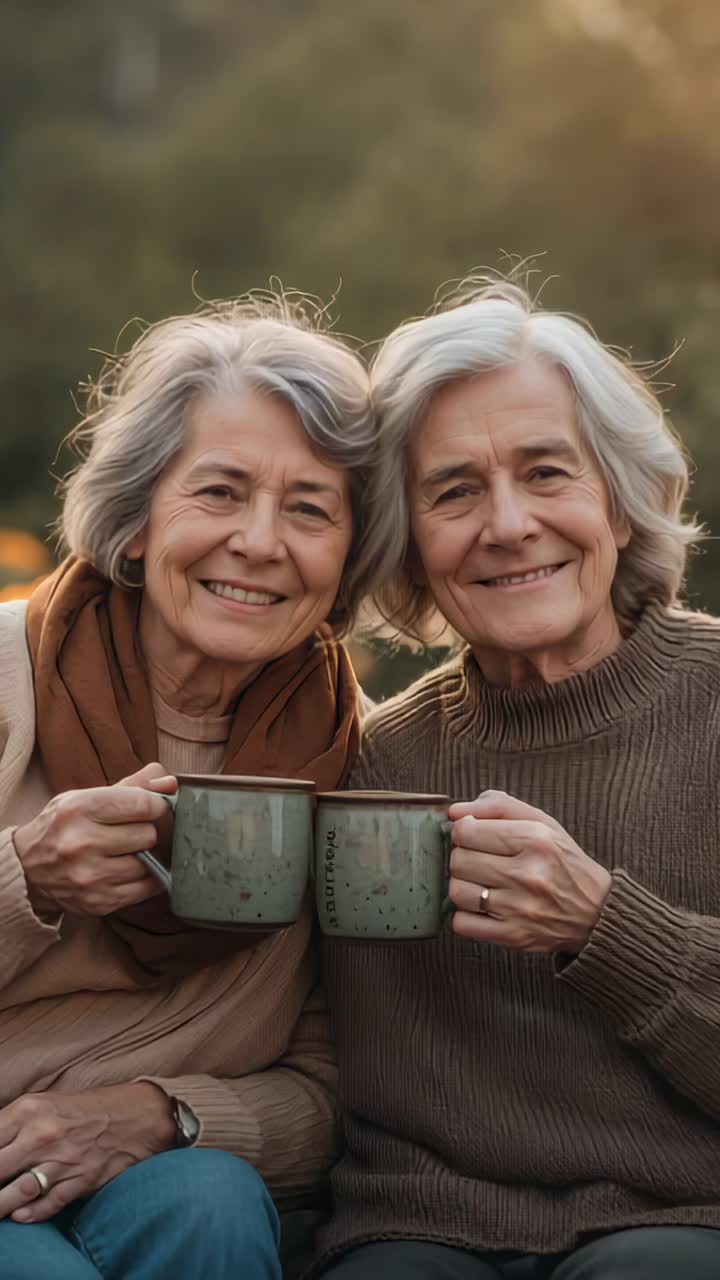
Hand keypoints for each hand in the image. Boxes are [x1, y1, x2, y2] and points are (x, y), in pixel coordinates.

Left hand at [0, 1084, 175, 1222]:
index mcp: (29, 1110)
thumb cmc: (88, 1109)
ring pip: (15, 1192)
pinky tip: (19, 1216)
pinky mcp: (78, 1181)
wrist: (138, 1115)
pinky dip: (29, 1214)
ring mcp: (60, 1160)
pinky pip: (45, 1204)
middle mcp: (41, 1134)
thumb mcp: (45, 1103)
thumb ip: (14, 1124)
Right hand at [12, 764, 176, 916]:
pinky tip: (134, 869)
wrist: (28, 867)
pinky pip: (145, 889)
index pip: (143, 804)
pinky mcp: (98, 902)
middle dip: (148, 830)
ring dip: (147, 856)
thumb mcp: (87, 796)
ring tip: (131, 851)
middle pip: (148, 835)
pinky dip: (147, 879)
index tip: (154, 807)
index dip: (158, 805)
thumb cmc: (64, 825)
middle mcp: (82, 843)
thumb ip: (133, 786)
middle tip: (136, 831)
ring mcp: (90, 877)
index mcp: (80, 809)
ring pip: (149, 864)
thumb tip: (171, 782)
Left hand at [448, 790, 610, 953]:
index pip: (466, 831)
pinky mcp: (514, 936)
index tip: (473, 837)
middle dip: (462, 858)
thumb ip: (498, 806)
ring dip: (462, 887)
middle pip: (458, 861)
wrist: (597, 912)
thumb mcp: (542, 822)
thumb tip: (455, 811)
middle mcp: (528, 873)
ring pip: (456, 892)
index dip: (462, 832)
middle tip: (479, 861)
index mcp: (535, 838)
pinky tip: (483, 908)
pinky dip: (465, 916)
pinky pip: (462, 924)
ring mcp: (520, 907)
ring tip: (481, 884)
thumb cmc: (563, 862)